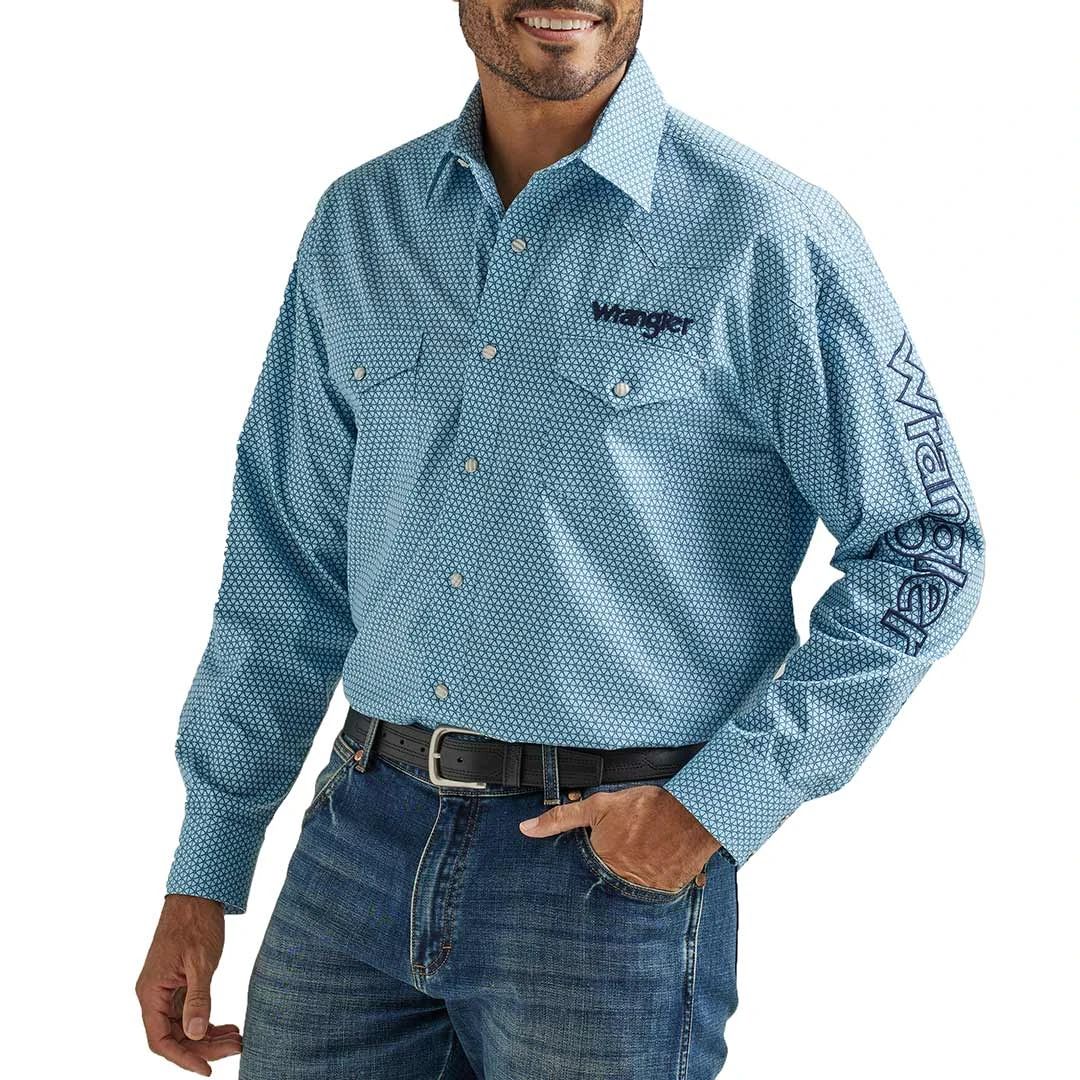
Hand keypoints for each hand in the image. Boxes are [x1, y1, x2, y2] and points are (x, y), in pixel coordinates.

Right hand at [135, 894, 241, 1074]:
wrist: (197, 894)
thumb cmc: (196, 923)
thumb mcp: (201, 962)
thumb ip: (198, 999)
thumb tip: (197, 1034)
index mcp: (151, 992)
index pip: (160, 1040)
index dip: (183, 1058)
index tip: (208, 1069)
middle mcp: (154, 994)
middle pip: (174, 1036)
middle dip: (204, 1047)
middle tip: (236, 1048)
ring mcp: (165, 989)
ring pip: (183, 1026)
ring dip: (208, 1035)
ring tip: (237, 1039)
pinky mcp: (178, 983)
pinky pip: (189, 1011)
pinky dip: (208, 1020)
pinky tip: (228, 1025)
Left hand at [519, 784, 720, 891]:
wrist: (693, 814)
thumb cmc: (645, 808)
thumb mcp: (598, 806)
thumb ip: (560, 818)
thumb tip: (525, 829)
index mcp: (600, 863)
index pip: (581, 876)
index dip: (586, 866)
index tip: (595, 859)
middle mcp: (619, 883)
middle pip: (603, 888)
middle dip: (607, 877)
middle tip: (620, 861)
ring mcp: (644, 892)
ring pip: (626, 895)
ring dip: (628, 883)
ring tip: (638, 864)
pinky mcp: (665, 894)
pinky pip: (650, 898)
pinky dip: (650, 886)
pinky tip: (655, 869)